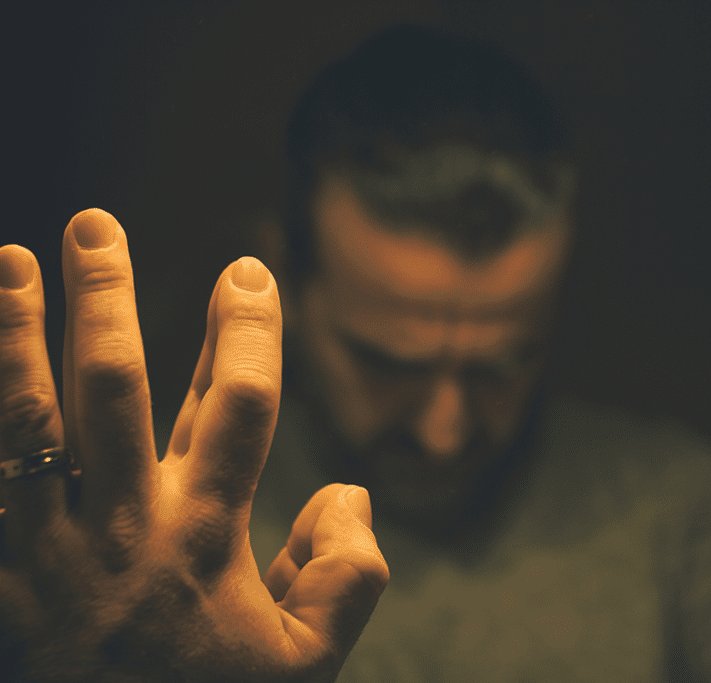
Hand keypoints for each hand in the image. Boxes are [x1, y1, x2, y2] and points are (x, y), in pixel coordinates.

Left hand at [0, 209, 387, 681]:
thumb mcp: (306, 666)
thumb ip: (349, 576)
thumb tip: (345, 490)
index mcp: (205, 537)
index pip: (239, 408)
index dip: (247, 331)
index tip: (245, 270)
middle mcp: (123, 526)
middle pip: (113, 387)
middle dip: (107, 297)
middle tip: (92, 223)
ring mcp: (45, 548)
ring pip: (25, 422)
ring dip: (13, 335)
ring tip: (7, 259)